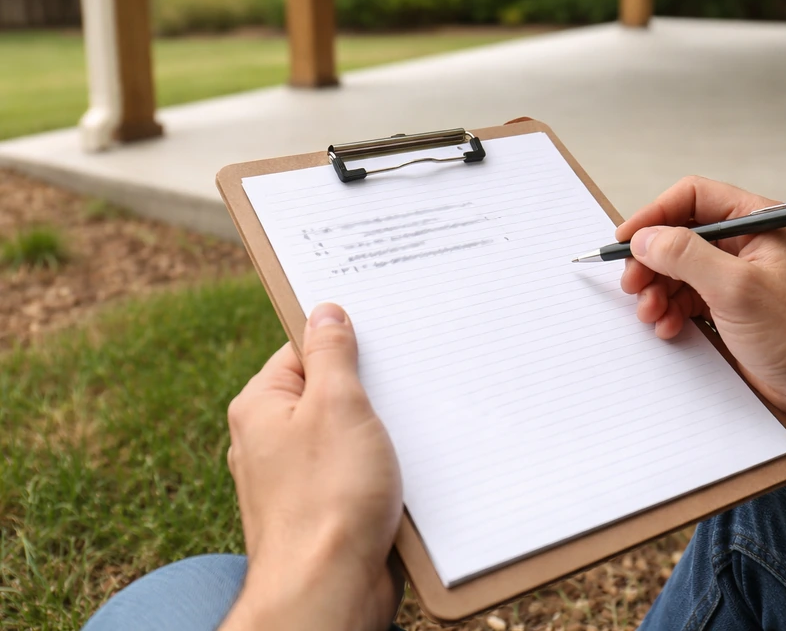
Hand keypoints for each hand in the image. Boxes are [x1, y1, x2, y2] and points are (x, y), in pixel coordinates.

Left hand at [220, 303, 402, 630]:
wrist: (329, 590)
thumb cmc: (329, 497)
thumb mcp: (337, 405)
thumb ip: (332, 353)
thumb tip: (325, 311)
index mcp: (260, 407)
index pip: (301, 349)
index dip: (342, 339)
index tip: (381, 333)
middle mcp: (269, 440)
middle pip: (326, 391)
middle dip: (367, 388)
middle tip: (405, 378)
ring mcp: (294, 478)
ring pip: (345, 434)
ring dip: (378, 431)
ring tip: (409, 425)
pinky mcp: (322, 509)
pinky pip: (354, 471)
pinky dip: (380, 466)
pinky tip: (406, 466)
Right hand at [615, 176, 785, 420]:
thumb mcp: (736, 288)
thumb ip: (686, 256)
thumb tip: (645, 238)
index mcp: (758, 221)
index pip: (693, 197)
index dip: (655, 215)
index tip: (627, 239)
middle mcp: (745, 242)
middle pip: (679, 234)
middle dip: (651, 260)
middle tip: (633, 283)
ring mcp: (735, 275)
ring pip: (677, 268)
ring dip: (656, 289)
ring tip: (650, 312)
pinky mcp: (727, 305)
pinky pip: (684, 296)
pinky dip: (669, 309)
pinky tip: (667, 326)